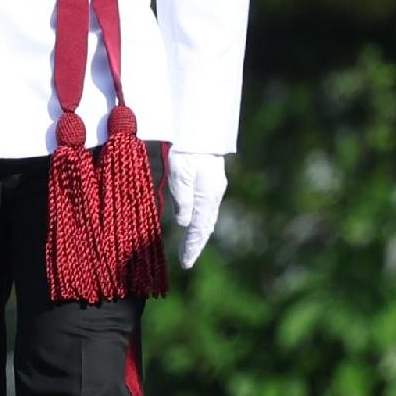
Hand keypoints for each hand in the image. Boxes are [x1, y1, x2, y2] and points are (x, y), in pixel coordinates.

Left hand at [167, 151, 226, 270]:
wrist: (202, 131)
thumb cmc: (187, 151)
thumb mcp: (181, 175)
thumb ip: (184, 199)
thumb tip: (184, 223)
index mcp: (206, 197)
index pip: (198, 229)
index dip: (192, 247)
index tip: (186, 263)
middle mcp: (213, 196)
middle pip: (205, 227)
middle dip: (196, 245)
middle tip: (187, 261)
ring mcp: (215, 189)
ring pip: (208, 218)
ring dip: (199, 235)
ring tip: (191, 249)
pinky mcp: (212, 183)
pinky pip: (208, 209)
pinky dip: (202, 222)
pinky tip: (198, 225)